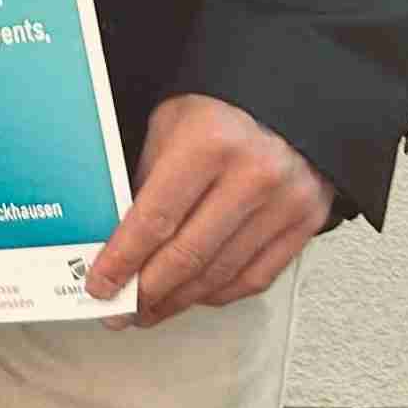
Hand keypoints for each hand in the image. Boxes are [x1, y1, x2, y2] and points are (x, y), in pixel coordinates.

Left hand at [88, 94, 331, 323]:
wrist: (293, 96)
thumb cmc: (223, 106)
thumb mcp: (170, 125)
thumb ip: (146, 180)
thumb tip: (118, 240)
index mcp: (209, 144)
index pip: (155, 219)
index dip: (123, 261)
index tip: (101, 285)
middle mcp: (252, 176)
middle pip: (187, 255)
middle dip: (147, 292)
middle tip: (121, 311)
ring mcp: (284, 203)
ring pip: (220, 274)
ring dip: (180, 301)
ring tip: (151, 310)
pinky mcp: (306, 222)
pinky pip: (256, 277)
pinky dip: (219, 294)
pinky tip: (194, 297)